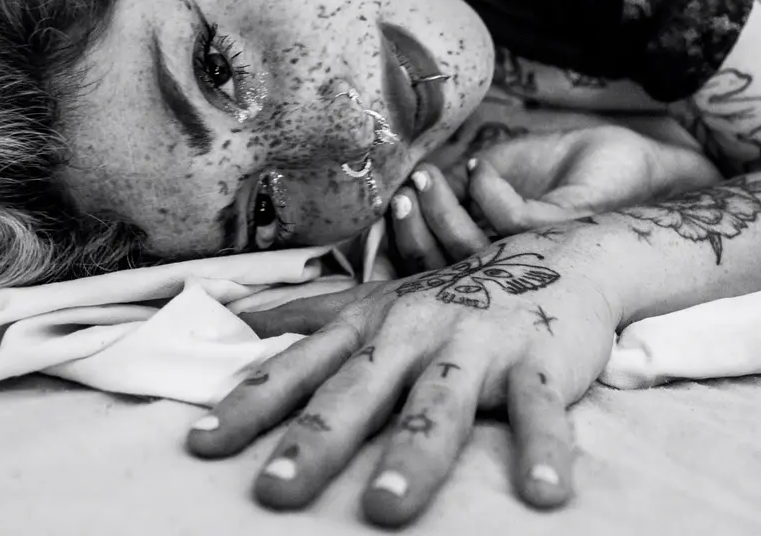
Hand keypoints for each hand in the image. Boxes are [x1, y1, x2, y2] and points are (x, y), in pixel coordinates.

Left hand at [185, 240, 618, 526]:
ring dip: (412, 455)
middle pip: (357, 392)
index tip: (202, 445)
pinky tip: (544, 493)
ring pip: (438, 404)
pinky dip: (545, 449)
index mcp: (371, 326)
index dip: (250, 406)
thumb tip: (237, 322)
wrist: (559, 251)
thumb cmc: (454, 289)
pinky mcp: (539, 360)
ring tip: (385, 508)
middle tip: (274, 492)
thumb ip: (309, 316)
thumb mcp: (376, 300)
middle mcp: (413, 334)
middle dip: (316, 441)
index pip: (299, 370)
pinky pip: (540, 409)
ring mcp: (476, 345)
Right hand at [390, 126, 719, 271]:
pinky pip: (514, 223)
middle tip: (401, 194)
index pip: (433, 269)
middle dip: (412, 233)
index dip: (401, 248)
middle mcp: (513, 271)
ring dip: (441, 215)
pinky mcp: (566, 235)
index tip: (387, 207)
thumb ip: (464, 185)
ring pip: (472, 253)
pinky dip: (489, 192)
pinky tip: (483, 166)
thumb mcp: (504, 173)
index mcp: (493, 263)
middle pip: (444, 272)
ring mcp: (539, 257)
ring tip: (424, 179)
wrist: (642, 164)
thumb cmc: (573, 169)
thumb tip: (409, 187)